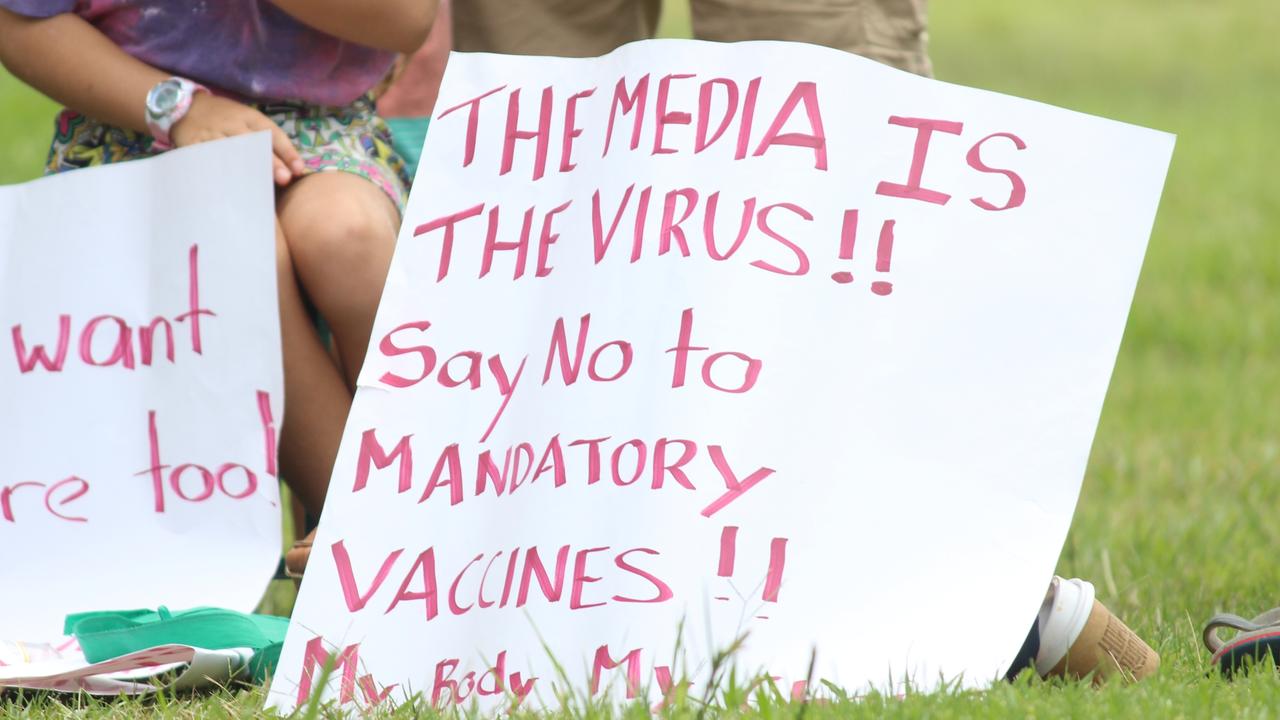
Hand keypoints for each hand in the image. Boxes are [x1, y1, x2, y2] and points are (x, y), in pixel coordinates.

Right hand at [171, 94, 304, 185]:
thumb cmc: (226, 118)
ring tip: (258, 187)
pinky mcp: (193, 143)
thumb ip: (268, 140)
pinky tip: (226, 185)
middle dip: (270, 161)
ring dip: (245, 169)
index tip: (299, 169)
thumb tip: (295, 169)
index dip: (287, 151)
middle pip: (254, 143)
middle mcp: (232, 123)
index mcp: (249, 117)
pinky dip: (215, 171)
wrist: (186, 104)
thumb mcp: (248, 120)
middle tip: (284, 178)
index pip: (272, 133)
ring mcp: (212, 133)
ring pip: (230, 151)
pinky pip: (205, 158)